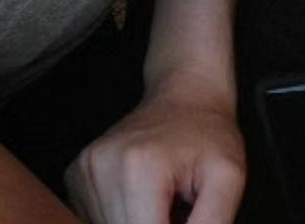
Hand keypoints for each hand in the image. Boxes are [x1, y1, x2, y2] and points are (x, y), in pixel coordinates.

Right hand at [64, 79, 246, 223]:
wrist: (185, 93)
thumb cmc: (208, 133)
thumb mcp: (228, 179)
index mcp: (139, 168)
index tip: (184, 220)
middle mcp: (102, 167)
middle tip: (178, 212)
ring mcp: (84, 171)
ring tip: (164, 210)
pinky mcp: (76, 177)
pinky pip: (94, 222)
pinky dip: (121, 222)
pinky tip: (143, 206)